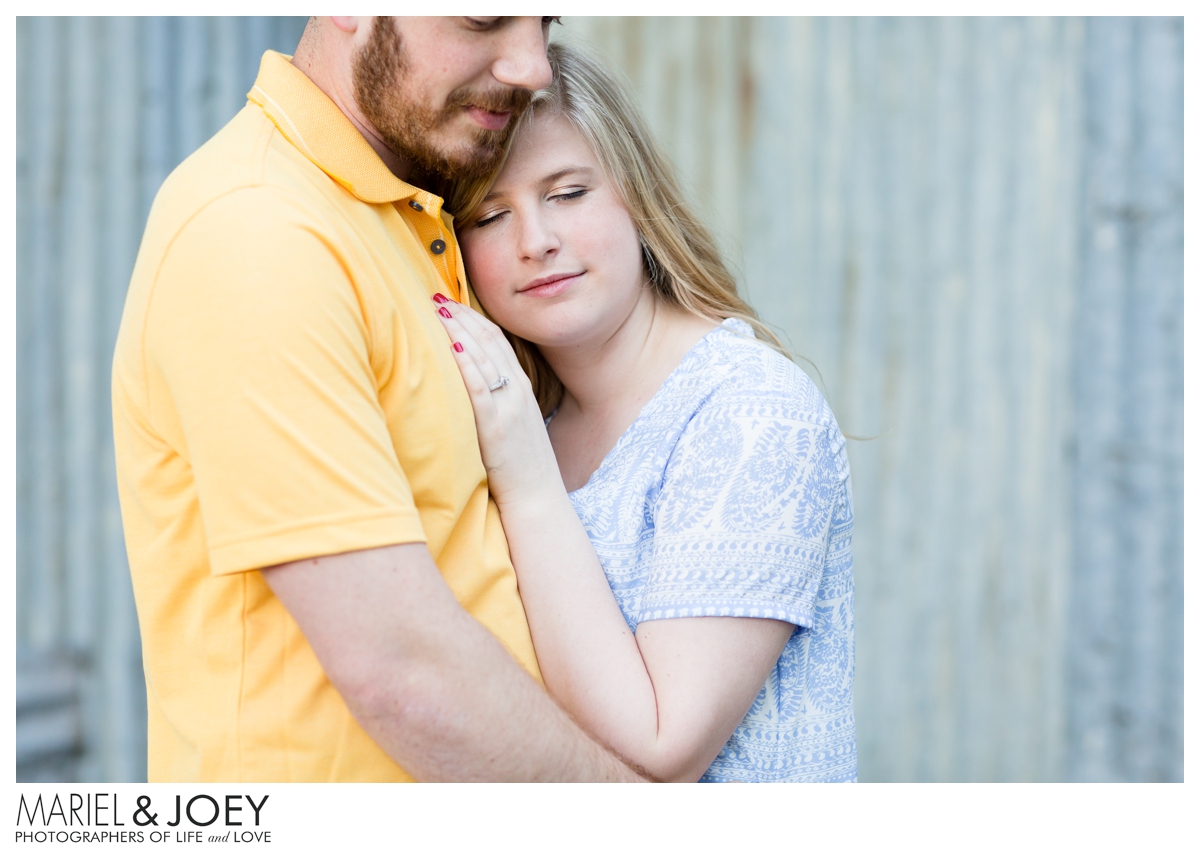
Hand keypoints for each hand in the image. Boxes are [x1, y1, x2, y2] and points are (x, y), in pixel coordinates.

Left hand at [432, 297, 564, 505]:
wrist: (537, 496)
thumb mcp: (515, 422)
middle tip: (436, 297)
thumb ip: (499, 399)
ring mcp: (509, 407)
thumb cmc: (521, 464)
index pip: (496, 340)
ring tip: (436, 312)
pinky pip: (480, 390)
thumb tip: (476, 383)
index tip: (450, 303)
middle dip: (461, 316)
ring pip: (482, 359)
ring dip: (458, 332)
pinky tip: (452, 349)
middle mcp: (517, 391)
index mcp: (521, 387)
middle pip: (487, 341)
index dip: (473, 317)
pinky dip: (467, 367)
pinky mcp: (497, 427)